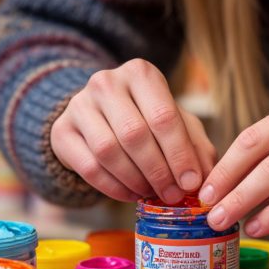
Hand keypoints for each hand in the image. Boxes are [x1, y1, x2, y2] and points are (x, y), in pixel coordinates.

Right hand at [51, 59, 215, 203]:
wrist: (97, 114)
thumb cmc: (146, 118)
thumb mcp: (176, 123)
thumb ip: (196, 147)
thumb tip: (207, 181)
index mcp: (140, 73)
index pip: (163, 117)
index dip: (179, 155)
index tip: (191, 183)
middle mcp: (106, 82)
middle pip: (135, 134)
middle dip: (158, 171)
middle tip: (172, 196)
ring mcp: (79, 105)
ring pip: (109, 151)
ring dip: (135, 180)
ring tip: (151, 193)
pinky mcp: (62, 131)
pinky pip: (89, 167)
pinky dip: (113, 188)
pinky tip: (131, 194)